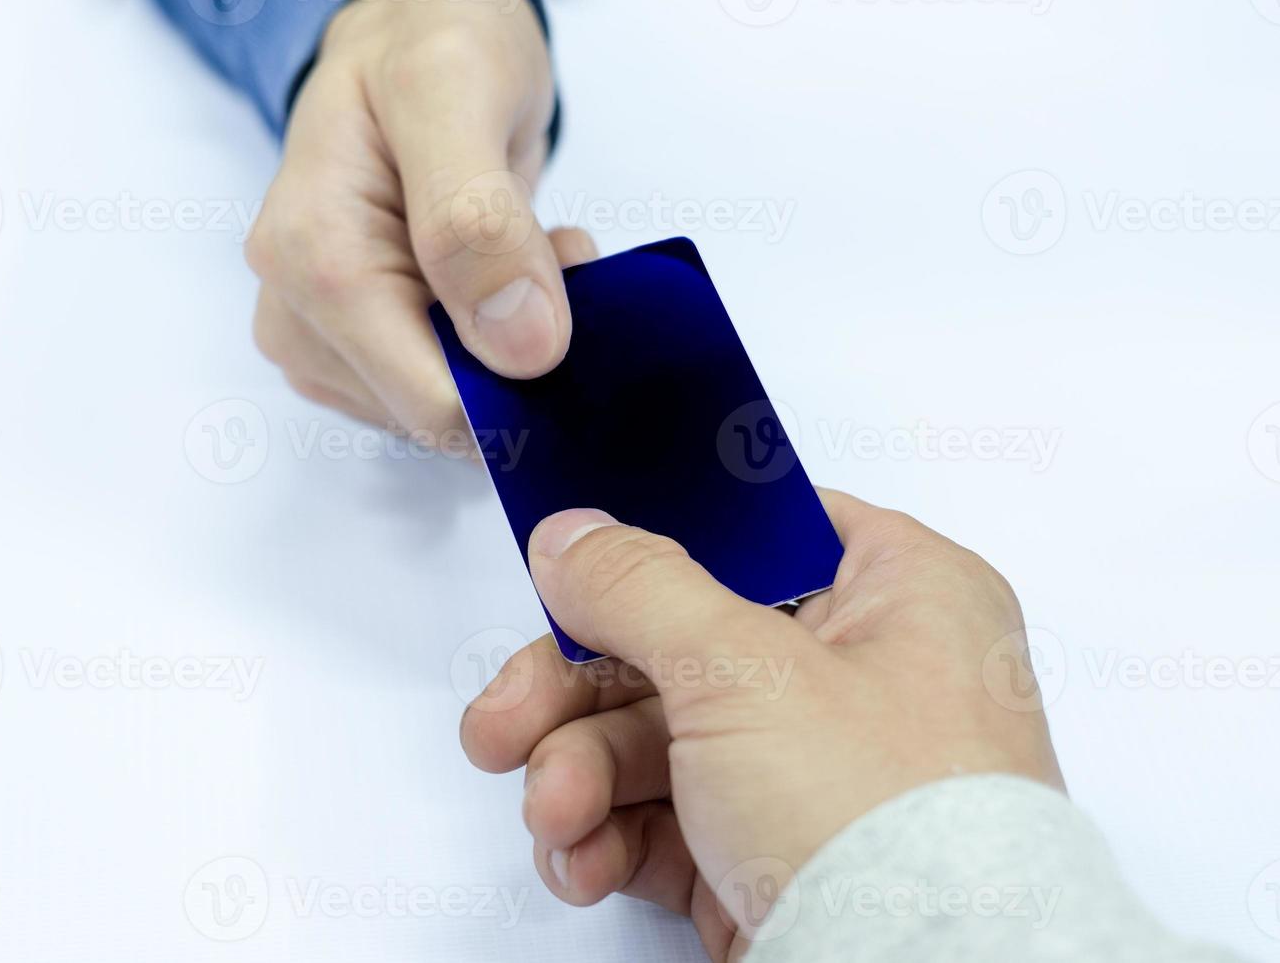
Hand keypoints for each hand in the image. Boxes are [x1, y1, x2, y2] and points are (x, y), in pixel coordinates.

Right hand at [245, 0, 592, 442]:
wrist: (407, 31)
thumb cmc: (427, 42)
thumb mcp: (458, 93)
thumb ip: (480, 221)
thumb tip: (523, 351)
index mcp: (313, 261)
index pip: (434, 402)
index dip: (522, 379)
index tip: (566, 288)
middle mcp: (296, 315)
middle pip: (438, 414)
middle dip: (515, 355)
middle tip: (549, 251)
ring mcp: (316, 338)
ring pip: (444, 410)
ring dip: (508, 347)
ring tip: (524, 246)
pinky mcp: (345, 348)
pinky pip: (437, 389)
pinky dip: (489, 347)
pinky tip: (500, 276)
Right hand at [460, 491, 1064, 959]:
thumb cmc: (882, 820)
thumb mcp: (743, 669)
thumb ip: (640, 588)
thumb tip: (571, 535)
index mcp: (900, 595)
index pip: (757, 535)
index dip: (655, 551)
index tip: (565, 575)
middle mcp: (861, 678)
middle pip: (677, 647)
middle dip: (575, 696)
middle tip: (499, 725)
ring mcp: (814, 775)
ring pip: (656, 742)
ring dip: (580, 776)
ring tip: (554, 817)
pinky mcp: (772, 857)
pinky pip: (666, 823)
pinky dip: (610, 839)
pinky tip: (581, 862)